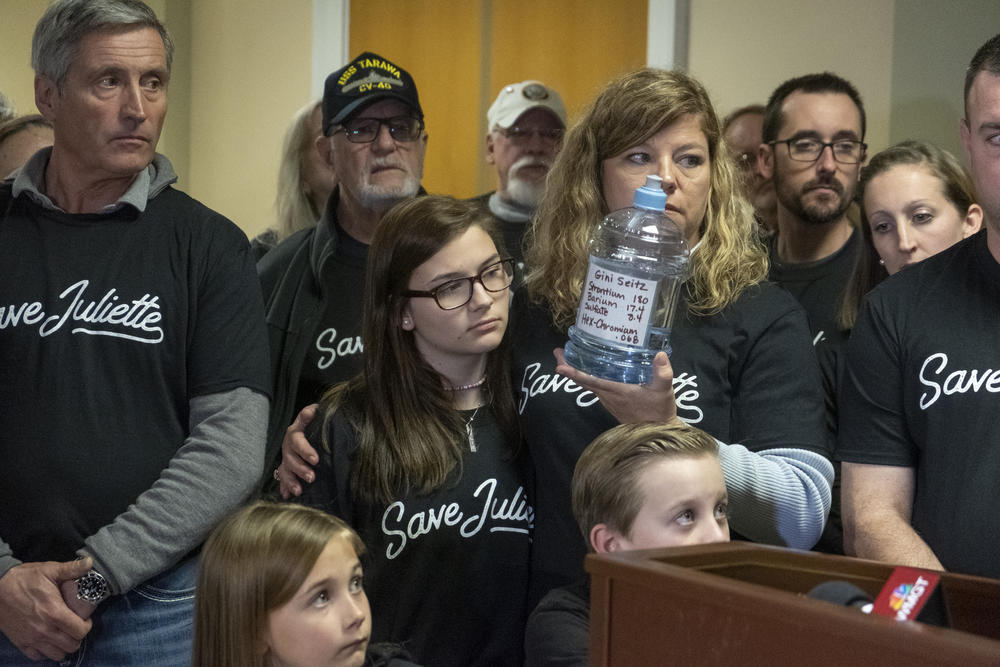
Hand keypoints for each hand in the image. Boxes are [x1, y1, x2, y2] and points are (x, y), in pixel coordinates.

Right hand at [0, 559, 93, 661]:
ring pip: (56, 654)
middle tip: (76, 626)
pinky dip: (46, 652)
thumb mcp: (50, 570)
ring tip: (64, 634)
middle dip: (78, 637)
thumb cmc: (24, 579)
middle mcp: (44, 630)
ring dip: (63, 646)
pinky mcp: (20, 642)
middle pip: (71, 646)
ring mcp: (31, 638)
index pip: (80, 631)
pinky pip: (37, 656)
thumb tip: (90, 562)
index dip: (87, 626)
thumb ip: (72, 569)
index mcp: (54, 613)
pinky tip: (48, 640)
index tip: (85, 618)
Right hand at [275, 403, 319, 498]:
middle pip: (291, 457)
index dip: (305, 450)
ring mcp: (287, 457)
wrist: (308, 427)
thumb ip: (313, 413)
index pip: (298, 439)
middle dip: (300, 468)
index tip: (315, 460)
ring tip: (299, 490)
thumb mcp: (315, 414)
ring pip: (286, 469)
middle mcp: (289, 445)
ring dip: (291, 480)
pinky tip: (287, 495)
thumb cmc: (314, 422)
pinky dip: (285, 487)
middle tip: (311, 477)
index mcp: (295, 432)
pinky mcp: (287, 467)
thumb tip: (315, 410)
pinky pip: (283, 479)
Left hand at [553, 347, 680, 423]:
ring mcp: (608, 398)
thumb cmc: (658, 411)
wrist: (657, 430)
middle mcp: (608, 395)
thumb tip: (660, 354)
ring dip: (575, 370)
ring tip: (568, 354)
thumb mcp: (664, 391)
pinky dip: (586, 375)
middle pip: (582, 380)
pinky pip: (594, 386)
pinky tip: (589, 365)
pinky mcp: (611, 400)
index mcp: (616, 390)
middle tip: (558, 351)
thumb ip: (663, 373)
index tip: (560, 366)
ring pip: (587, 383)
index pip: (591, 381)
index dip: (574, 373)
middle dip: (568, 366)